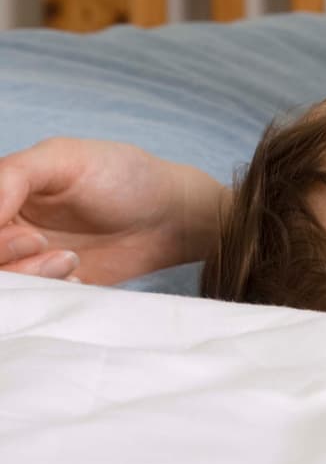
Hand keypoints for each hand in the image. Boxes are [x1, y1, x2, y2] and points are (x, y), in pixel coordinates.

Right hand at [0, 138, 221, 284]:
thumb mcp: (67, 157)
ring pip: (1, 286)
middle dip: (6, 260)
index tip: (29, 237)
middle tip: (43, 245)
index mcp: (2, 193)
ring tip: (71, 261)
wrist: (171, 216)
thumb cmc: (124, 175)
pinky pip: (24, 307)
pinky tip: (77, 278)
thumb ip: (14, 175)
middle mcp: (7, 230)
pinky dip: (46, 296)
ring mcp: (25, 263)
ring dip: (28, 279)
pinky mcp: (48, 290)